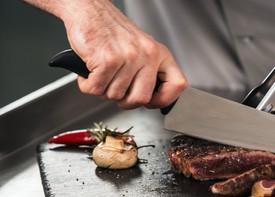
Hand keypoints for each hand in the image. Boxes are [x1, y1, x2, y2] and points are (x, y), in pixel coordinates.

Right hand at [31, 0, 186, 108]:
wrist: (88, 9)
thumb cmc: (111, 31)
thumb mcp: (141, 48)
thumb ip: (149, 72)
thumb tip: (149, 100)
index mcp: (159, 53)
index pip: (178, 84)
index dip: (164, 100)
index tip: (151, 102)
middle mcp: (148, 54)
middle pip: (141, 99)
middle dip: (125, 102)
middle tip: (117, 92)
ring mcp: (128, 57)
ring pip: (115, 96)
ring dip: (103, 90)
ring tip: (100, 75)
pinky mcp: (108, 60)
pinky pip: (97, 89)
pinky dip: (88, 85)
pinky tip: (89, 73)